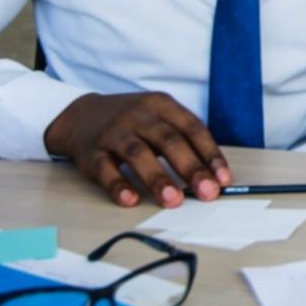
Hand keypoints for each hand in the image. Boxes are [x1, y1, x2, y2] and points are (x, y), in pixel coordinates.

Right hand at [44, 92, 230, 207]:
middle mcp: (138, 115)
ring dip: (157, 178)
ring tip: (174, 201)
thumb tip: (212, 176)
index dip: (210, 154)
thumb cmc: (133, 122)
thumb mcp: (159, 117)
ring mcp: (113, 132)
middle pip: (168, 140)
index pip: (192, 128)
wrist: (82, 115)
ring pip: (138, 154)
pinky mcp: (91, 152)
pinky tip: (131, 200)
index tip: (223, 179)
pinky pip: (105, 169)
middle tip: (207, 192)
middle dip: (190, 168)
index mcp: (161, 104)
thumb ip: (183, 141)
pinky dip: (118, 185)